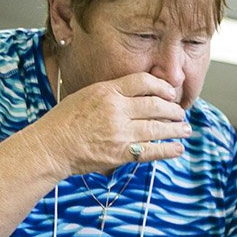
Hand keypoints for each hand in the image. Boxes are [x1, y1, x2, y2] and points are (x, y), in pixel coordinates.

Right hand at [35, 72, 191, 176]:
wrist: (50, 146)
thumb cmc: (64, 121)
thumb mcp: (86, 95)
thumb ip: (111, 94)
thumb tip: (136, 95)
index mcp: (107, 91)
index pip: (143, 82)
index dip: (162, 87)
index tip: (170, 93)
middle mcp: (116, 109)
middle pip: (156, 105)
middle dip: (173, 110)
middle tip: (181, 114)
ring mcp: (120, 132)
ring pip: (158, 128)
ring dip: (176, 129)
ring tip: (185, 130)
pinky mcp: (120, 153)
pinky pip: (152, 150)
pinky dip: (168, 150)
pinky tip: (178, 149)